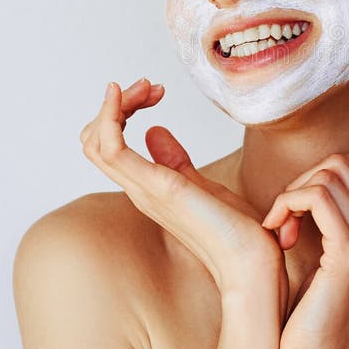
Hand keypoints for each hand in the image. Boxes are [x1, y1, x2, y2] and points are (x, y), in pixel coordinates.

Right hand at [79, 78, 286, 313]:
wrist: (252, 262)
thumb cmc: (236, 231)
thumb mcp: (202, 185)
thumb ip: (175, 160)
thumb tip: (154, 132)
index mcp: (146, 187)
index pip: (108, 146)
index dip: (121, 112)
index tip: (152, 92)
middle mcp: (138, 189)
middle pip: (96, 140)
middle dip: (117, 103)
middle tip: (149, 86)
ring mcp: (143, 189)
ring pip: (96, 142)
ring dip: (116, 105)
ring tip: (145, 88)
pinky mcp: (157, 187)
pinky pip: (112, 149)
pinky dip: (111, 117)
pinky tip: (126, 96)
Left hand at [261, 152, 348, 348]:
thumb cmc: (311, 313)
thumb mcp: (323, 256)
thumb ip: (326, 220)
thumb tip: (304, 185)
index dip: (315, 176)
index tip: (294, 213)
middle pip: (342, 163)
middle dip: (303, 181)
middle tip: (285, 220)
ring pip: (327, 176)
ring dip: (292, 195)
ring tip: (281, 231)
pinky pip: (318, 197)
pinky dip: (289, 204)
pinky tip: (279, 234)